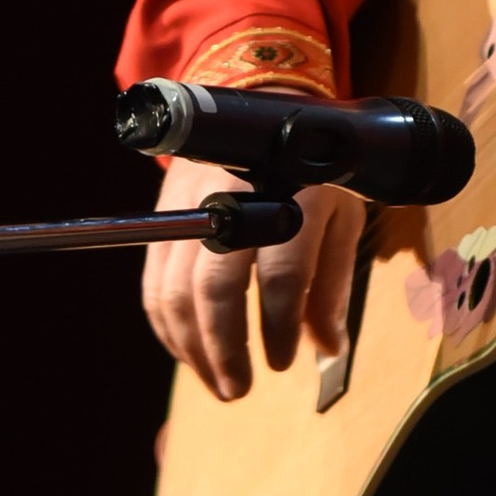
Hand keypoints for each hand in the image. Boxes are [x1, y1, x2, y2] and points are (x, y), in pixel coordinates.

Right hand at [139, 148, 362, 402]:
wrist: (261, 106)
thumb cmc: (313, 175)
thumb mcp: (341, 218)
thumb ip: (331, 285)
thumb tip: (327, 348)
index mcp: (293, 197)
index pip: (280, 274)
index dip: (279, 327)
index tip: (282, 363)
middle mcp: (234, 199)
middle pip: (216, 286)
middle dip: (225, 348)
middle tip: (239, 389)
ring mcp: (192, 204)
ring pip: (176, 289)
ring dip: (192, 346)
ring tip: (216, 381)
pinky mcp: (163, 212)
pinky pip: (153, 281)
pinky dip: (167, 324)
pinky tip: (188, 351)